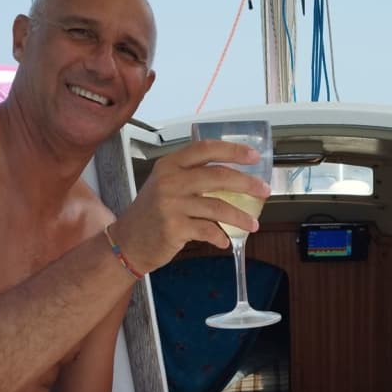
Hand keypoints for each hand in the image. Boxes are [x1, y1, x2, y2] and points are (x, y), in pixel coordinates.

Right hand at [113, 139, 270, 272]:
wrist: (127, 242)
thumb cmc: (151, 214)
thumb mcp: (166, 186)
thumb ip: (192, 177)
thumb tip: (235, 179)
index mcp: (170, 165)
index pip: (205, 149)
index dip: (233, 150)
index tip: (254, 156)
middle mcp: (170, 181)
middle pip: (218, 176)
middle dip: (246, 183)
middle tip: (264, 191)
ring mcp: (171, 204)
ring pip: (217, 207)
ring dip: (240, 217)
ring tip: (253, 225)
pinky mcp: (174, 228)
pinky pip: (208, 230)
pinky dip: (221, 237)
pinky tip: (225, 241)